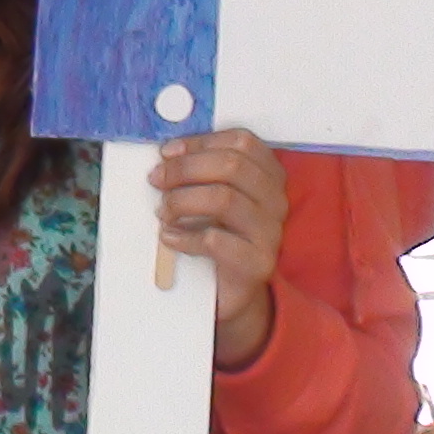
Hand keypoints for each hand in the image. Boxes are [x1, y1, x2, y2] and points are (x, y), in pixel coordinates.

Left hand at [152, 128, 287, 365]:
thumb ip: (201, 172)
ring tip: (162, 212)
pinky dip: (185, 237)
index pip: (242, 142)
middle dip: (185, 169)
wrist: (231, 291)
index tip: (167, 152)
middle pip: (232, 166)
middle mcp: (276, 200)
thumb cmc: (219, 235)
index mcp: (269, 176)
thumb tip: (167, 153)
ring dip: (182, 201)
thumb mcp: (213, 197)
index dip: (201, 142)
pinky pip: (216, 240)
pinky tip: (169, 238)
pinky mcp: (258, 264)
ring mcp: (271, 233)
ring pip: (224, 199)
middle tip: (156, 179)